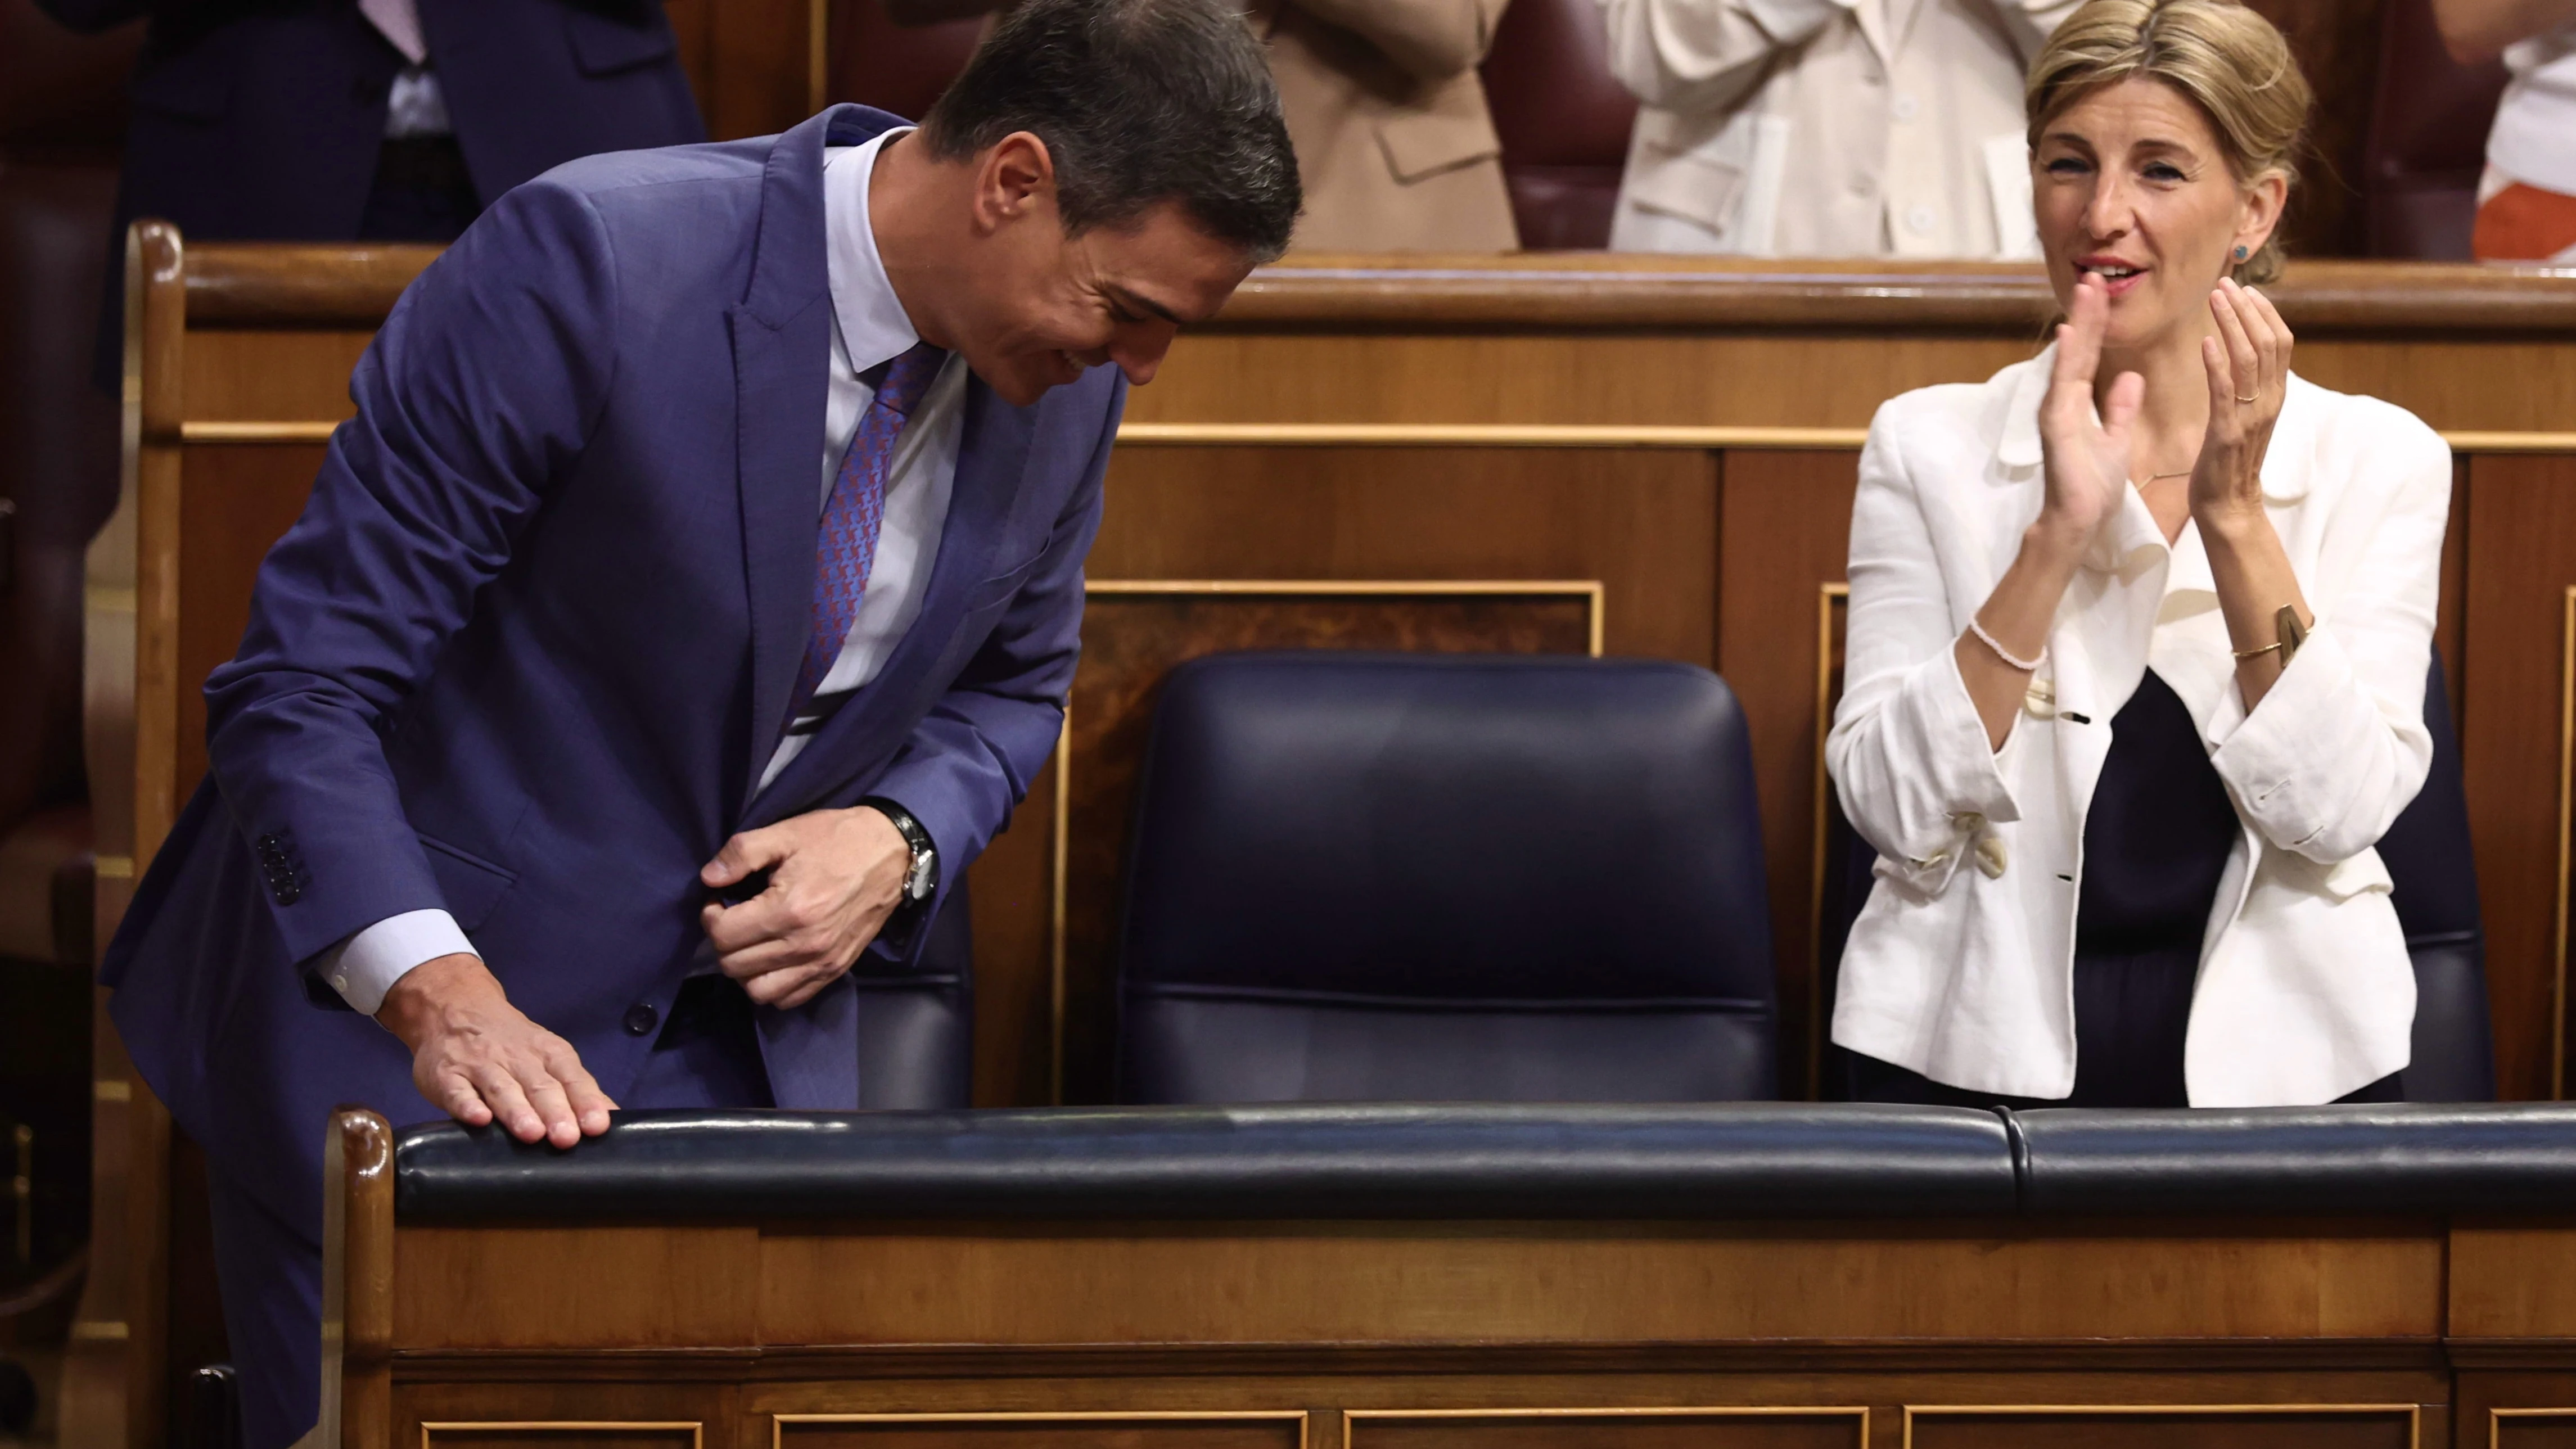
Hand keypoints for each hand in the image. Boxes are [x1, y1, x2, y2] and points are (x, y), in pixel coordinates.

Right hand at [377, 954, 615, 1146]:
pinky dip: (467, 1105)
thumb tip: (612, 1118)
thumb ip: (576, 1086)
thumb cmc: (512, 1043)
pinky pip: (458, 1091)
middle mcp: (517, 1058)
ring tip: (532, 1134)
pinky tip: (479, 1119)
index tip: (597, 1126)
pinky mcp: (447, 1076)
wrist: (457, 1006)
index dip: (585, 1101)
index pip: (572, 1077)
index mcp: (548, 1053)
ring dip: (517, 1111)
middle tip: (567, 1137)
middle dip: (555, 1111)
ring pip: (501, 1089)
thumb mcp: (549, 1055)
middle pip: (539, 1086)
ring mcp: (480, 1066)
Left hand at [699, 806, 911, 1008]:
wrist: (891, 854)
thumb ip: (741, 853)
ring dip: (744, 970)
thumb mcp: (786, 833)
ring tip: (750, 943)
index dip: (710, 916)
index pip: (723, 935)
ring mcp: (821, 962)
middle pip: (734, 966)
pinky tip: (772, 960)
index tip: (719, 900)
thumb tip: (709, 878)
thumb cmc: (836, 839)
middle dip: (723, 941)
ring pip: (758, 991)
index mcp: (788, 909)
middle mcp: (804, 944)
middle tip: (733, 918)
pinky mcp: (835, 970)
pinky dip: (772, 986)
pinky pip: (789, 999)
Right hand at [2037, 272, 2145, 550]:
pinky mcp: (2056, 427)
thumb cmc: (2093, 487)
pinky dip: (2063, 361)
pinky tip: (2067, 336)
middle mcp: (2062, 403)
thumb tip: (2132, 378)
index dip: (2096, 325)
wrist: (2079, 521)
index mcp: (2077, 404)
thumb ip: (2120, 408)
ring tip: (2085, 292)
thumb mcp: (2116, 439)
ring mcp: (2056, 413)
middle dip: (2085, 314)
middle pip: (2076, 350)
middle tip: (2093, 276)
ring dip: (2076, 326)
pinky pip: (2060, 388)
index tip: (2104, 294)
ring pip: (2068, 361)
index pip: (2090, 356)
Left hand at [2192, 277, 2291, 536]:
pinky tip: (2205, 342)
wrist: (2228, 506)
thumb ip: (2248, 387)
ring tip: (2216, 298)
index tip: (2246, 289)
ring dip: (2232, 324)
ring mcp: (2251, 416)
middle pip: (2269, 342)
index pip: (2281, 342)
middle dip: (2247, 309)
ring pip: (2250, 358)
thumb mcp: (2245, 417)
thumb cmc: (2229, 461)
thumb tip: (2239, 352)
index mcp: (2275, 395)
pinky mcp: (2228, 432)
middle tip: (2226, 283)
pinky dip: (2217, 363)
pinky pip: (2226, 391)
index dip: (2265, 312)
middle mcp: (2270, 401)